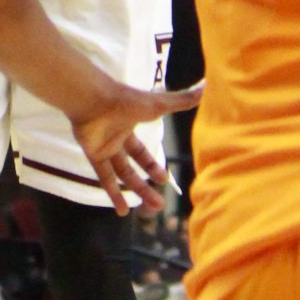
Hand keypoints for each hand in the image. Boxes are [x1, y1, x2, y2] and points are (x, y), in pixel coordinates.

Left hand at [72, 76, 204, 214]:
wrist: (95, 98)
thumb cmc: (126, 99)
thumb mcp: (159, 104)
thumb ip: (182, 100)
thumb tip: (206, 88)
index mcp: (130, 127)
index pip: (141, 152)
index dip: (152, 165)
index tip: (163, 179)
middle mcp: (116, 139)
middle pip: (132, 168)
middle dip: (146, 185)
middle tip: (160, 204)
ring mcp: (104, 148)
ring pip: (121, 175)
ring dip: (135, 192)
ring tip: (150, 209)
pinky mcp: (94, 155)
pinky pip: (104, 178)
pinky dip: (113, 194)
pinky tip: (122, 212)